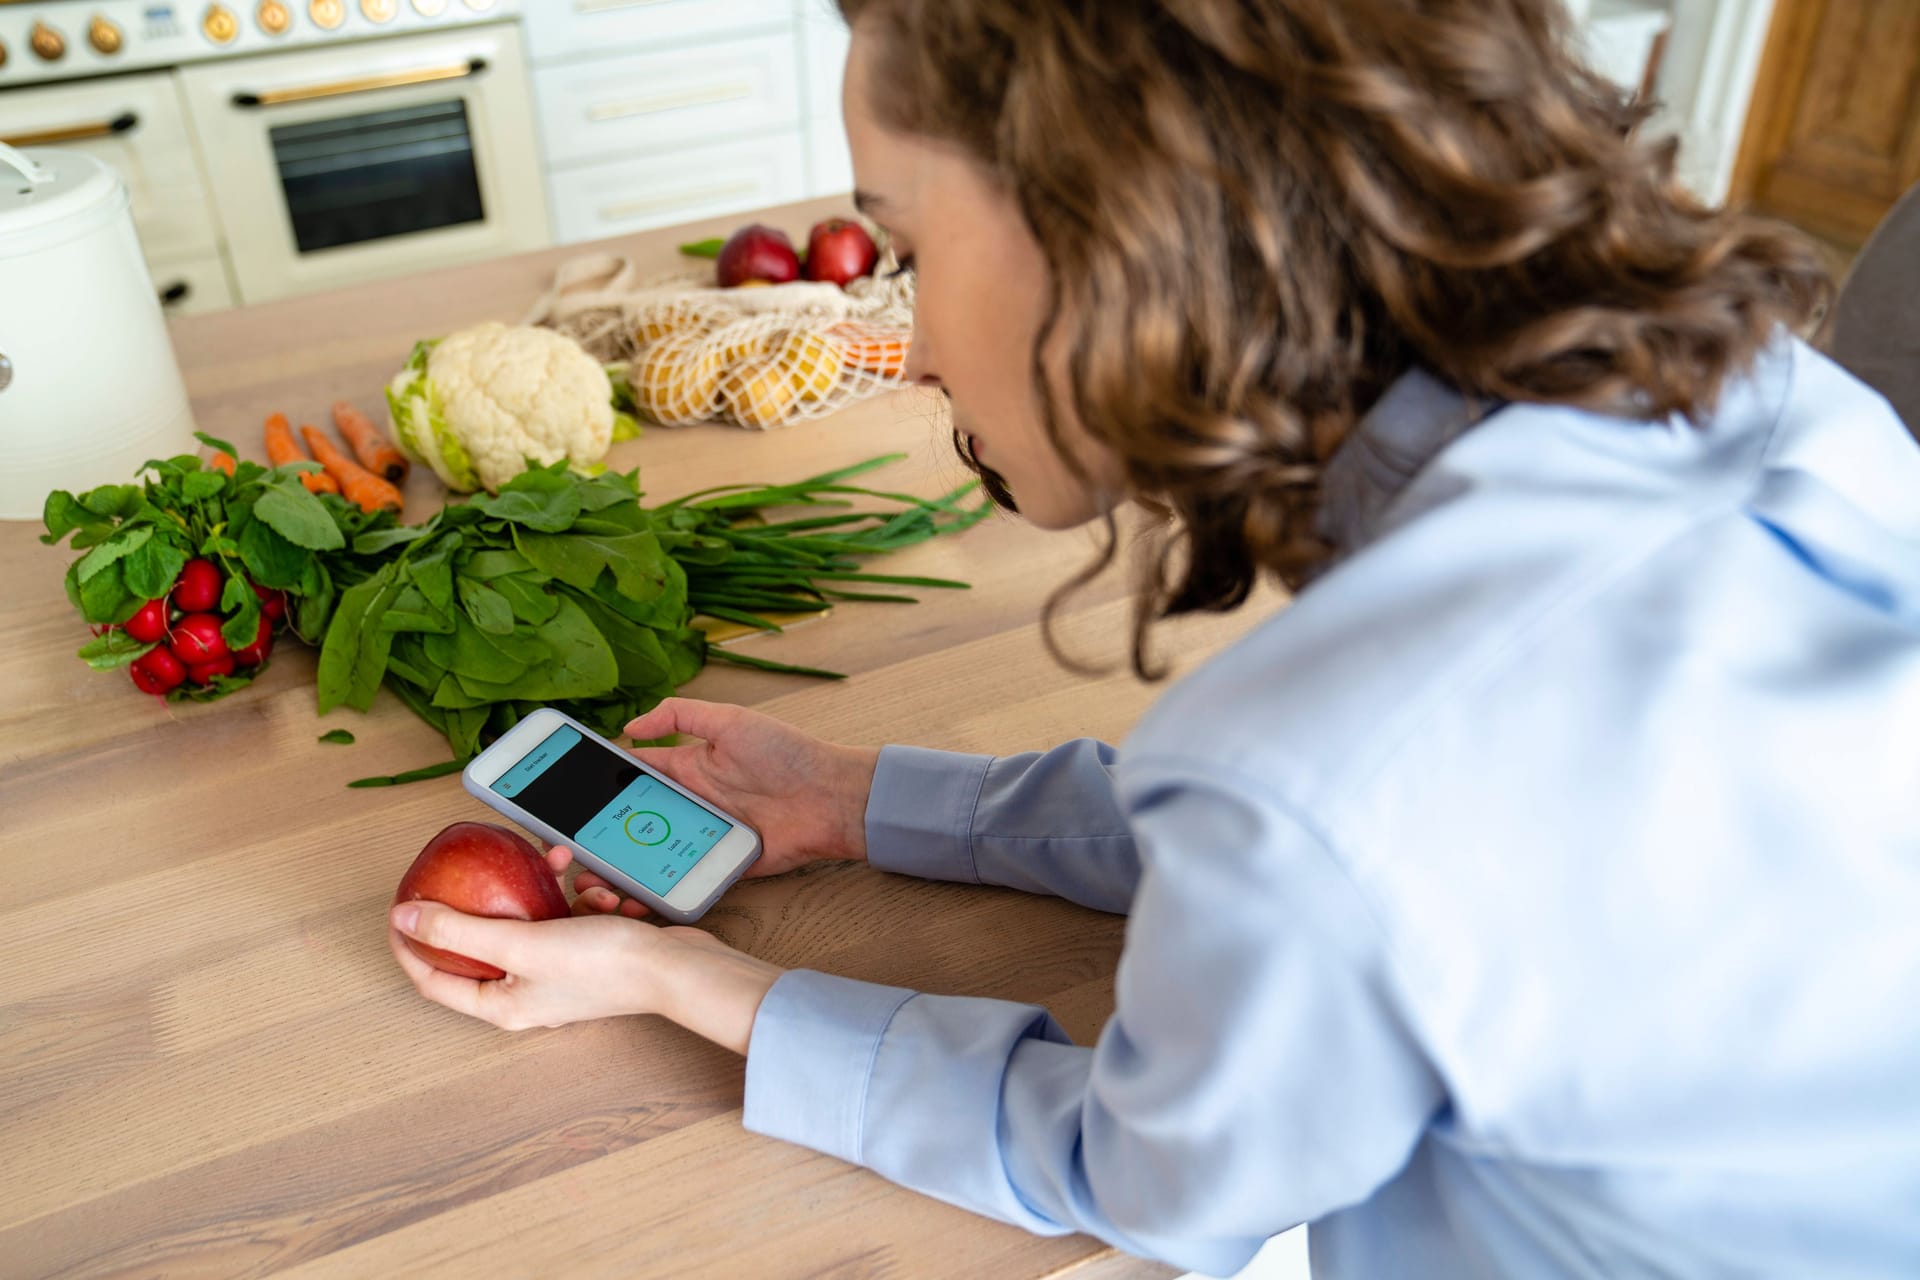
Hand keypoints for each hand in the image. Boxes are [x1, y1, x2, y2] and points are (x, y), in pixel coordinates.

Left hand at [388, 844, 660, 1030]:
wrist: (674, 971)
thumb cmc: (601, 966)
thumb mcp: (521, 942)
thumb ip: (460, 929)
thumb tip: (405, 917)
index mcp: (500, 1005)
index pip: (434, 978)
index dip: (409, 944)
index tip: (399, 907)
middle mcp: (524, 994)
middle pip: (482, 944)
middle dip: (487, 900)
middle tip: (478, 870)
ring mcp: (556, 974)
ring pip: (530, 921)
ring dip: (544, 890)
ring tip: (561, 867)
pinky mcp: (585, 954)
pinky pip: (567, 918)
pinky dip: (579, 898)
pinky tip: (600, 891)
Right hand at [570, 697, 878, 918]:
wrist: (832, 798)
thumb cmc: (788, 754)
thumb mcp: (731, 722)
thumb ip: (680, 715)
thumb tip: (630, 727)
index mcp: (684, 768)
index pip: (627, 777)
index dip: (592, 786)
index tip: (556, 796)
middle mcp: (685, 805)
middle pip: (626, 823)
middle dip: (592, 836)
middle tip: (562, 848)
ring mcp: (698, 839)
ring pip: (644, 857)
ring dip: (614, 870)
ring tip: (589, 880)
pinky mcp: (715, 868)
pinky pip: (677, 883)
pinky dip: (651, 895)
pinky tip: (628, 901)